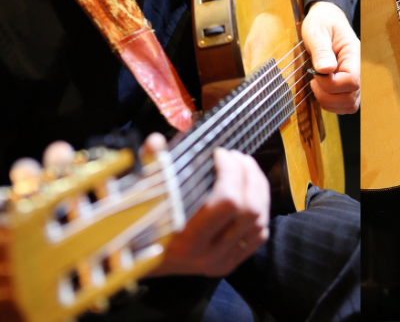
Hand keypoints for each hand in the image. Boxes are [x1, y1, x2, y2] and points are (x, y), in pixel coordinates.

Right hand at [146, 134, 269, 276]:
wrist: (132, 265)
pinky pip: (259, 233)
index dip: (231, 171)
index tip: (219, 153)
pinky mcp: (229, 263)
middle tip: (234, 156)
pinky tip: (249, 190)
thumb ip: (151, 167)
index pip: (228, 201)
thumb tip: (155, 142)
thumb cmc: (135, 225)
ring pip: (260, 219)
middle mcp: (207, 255)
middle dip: (247, 174)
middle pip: (250, 208)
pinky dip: (260, 207)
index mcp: (185, 240)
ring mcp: (220, 261)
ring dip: (257, 187)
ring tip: (244, 166)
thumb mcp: (139, 197)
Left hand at [302, 0, 359, 113]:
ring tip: (317, 85)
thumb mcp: (317, 32)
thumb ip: (321, 50)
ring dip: (329, 102)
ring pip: (350, 105)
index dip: (331, 84)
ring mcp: (355, 78)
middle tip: (314, 80)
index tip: (315, 73)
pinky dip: (331, 104)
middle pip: (352, 97)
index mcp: (353, 54)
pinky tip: (321, 89)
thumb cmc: (322, 22)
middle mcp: (358, 68)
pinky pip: (345, 105)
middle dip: (327, 95)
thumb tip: (325, 69)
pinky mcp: (347, 86)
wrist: (325, 19)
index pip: (352, 81)